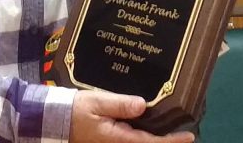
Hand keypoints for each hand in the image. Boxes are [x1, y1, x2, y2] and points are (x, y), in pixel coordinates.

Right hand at [70, 91, 194, 142]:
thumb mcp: (96, 103)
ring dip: (156, 138)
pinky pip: (133, 139)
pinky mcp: (111, 140)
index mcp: (117, 139)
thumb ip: (119, 104)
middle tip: (186, 133)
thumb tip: (143, 105)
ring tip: (174, 128)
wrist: (54, 121)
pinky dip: (145, 135)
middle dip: (167, 141)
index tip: (189, 137)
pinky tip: (152, 125)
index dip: (171, 142)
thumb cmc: (74, 111)